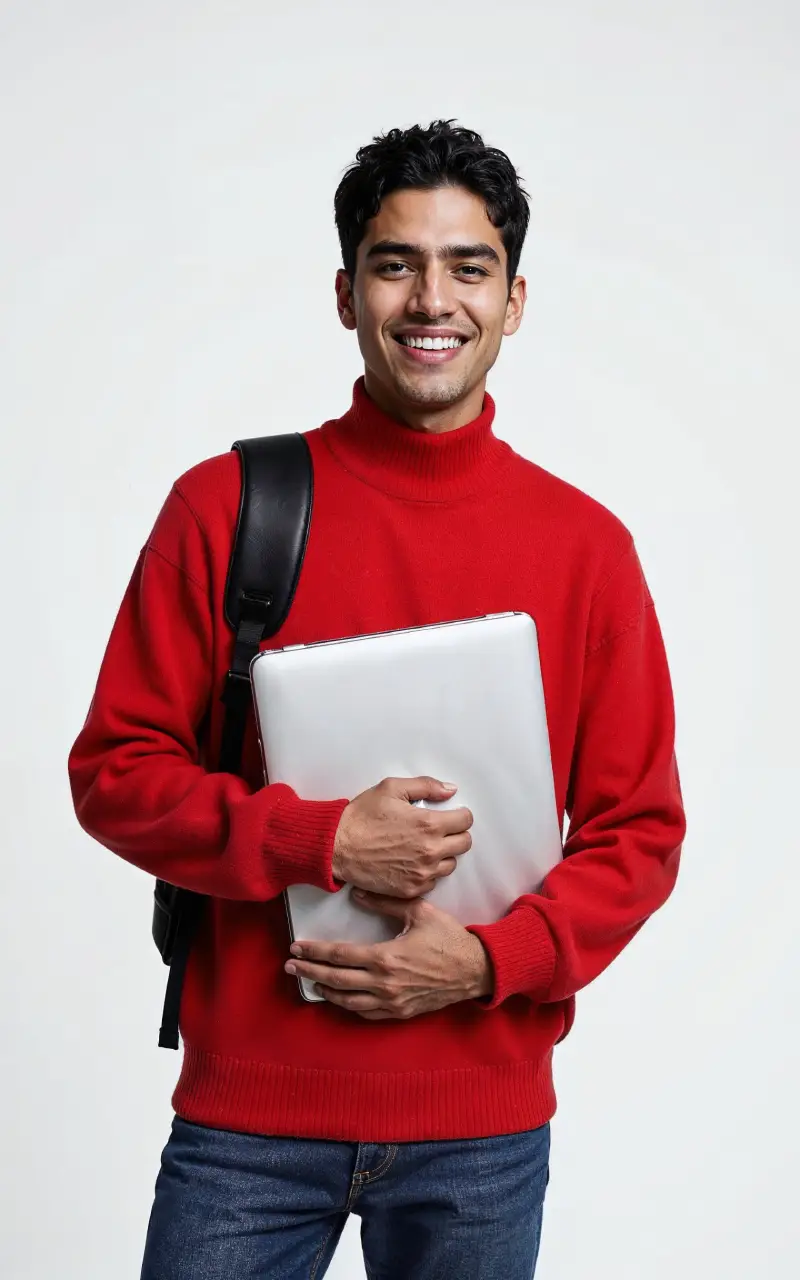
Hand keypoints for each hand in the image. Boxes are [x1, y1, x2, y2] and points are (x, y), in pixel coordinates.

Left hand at [285, 890, 493, 1019]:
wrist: (475, 969)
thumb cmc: (448, 937)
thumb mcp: (419, 911)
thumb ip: (384, 903)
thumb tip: (356, 893)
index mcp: (385, 957)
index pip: (339, 955)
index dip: (315, 952)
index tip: (297, 948)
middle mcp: (384, 983)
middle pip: (336, 979)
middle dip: (309, 971)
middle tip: (290, 966)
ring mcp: (391, 1002)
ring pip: (347, 1000)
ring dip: (325, 990)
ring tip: (309, 981)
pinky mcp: (400, 1012)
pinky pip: (366, 1013)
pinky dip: (348, 1005)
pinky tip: (339, 997)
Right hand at [331, 776, 472, 899]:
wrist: (337, 847)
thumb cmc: (361, 816)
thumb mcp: (391, 788)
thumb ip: (426, 786)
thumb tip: (451, 790)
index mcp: (428, 824)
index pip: (466, 821)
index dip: (460, 815)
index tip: (451, 814)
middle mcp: (430, 851)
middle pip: (464, 844)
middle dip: (456, 833)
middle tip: (439, 829)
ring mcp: (422, 873)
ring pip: (450, 864)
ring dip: (443, 854)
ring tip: (424, 845)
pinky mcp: (411, 889)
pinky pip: (433, 881)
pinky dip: (428, 871)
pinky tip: (413, 861)